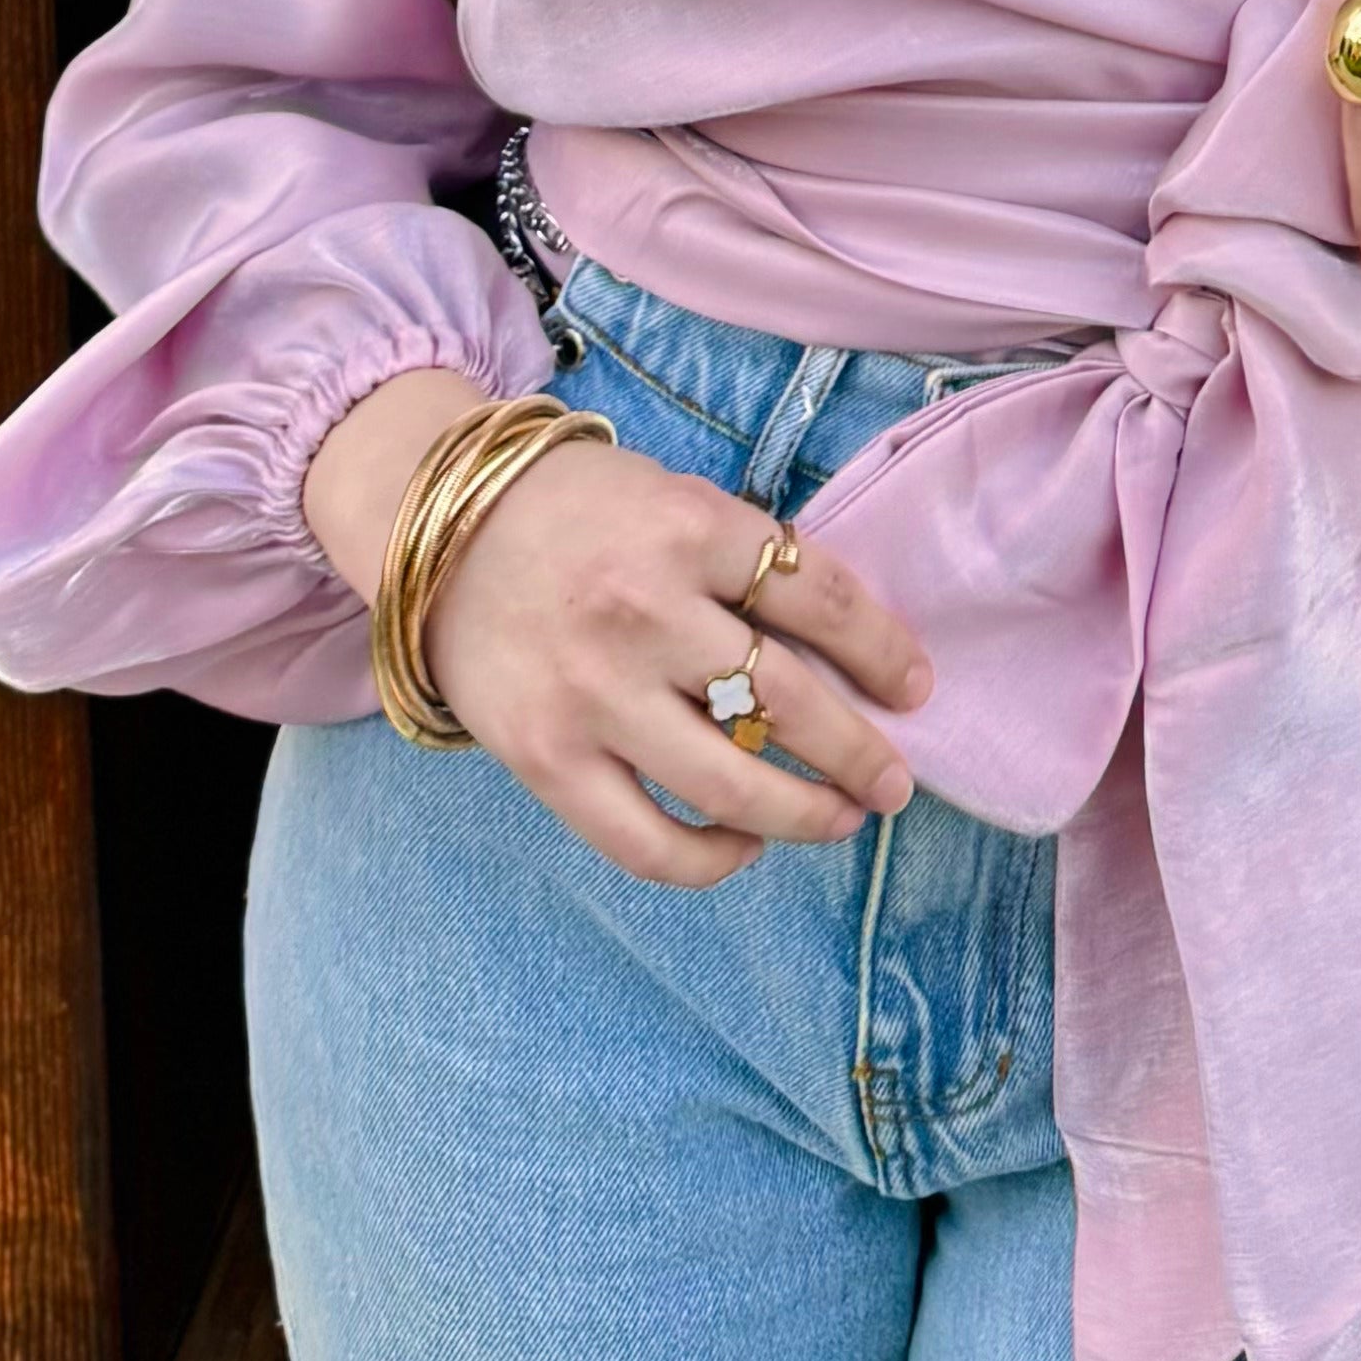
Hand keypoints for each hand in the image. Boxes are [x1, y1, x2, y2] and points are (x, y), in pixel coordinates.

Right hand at [302, 370, 935, 889]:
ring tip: (841, 819)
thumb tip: (851, 650)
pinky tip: (745, 843)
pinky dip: (712, 859)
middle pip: (790, 702)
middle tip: (896, 781)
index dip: (885, 651)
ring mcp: (595, 693)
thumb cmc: (582, 516)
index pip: (820, 599)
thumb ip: (747, 562)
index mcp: (690, 529)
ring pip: (731, 786)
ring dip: (806, 814)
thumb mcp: (675, 501)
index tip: (917, 688)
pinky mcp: (548, 759)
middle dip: (861, 752)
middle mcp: (646, 612)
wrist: (443, 533)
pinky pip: (647, 842)